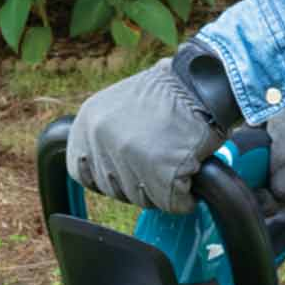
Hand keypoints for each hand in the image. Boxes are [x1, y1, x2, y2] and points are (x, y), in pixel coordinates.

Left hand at [66, 53, 232, 212]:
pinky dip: (184, 197)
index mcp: (87, 124)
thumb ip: (103, 137)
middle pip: (112, 189)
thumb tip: (97, 171)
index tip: (125, 171)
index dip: (106, 176)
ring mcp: (130, 158)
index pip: (81, 173)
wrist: (204, 81)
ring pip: (141, 199)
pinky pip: (171, 203)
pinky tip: (190, 175)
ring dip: (161, 189)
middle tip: (159, 159)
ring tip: (175, 160)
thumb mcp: (117, 106)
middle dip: (137, 182)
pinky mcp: (162, 173)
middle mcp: (102, 140)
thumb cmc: (167, 94)